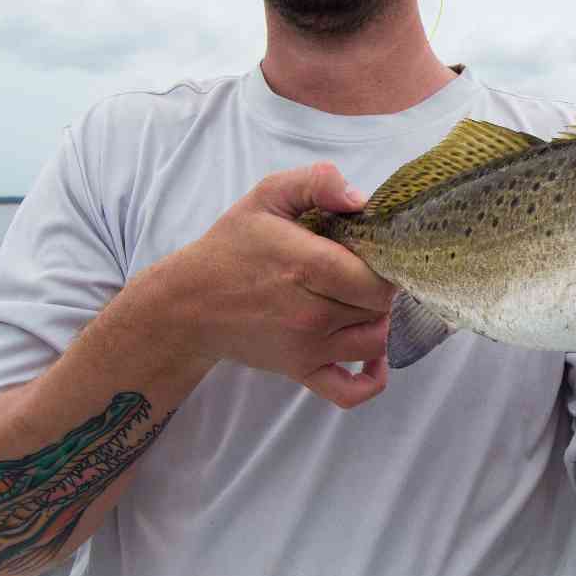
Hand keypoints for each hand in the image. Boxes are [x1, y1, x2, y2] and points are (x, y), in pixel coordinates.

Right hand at [168, 162, 396, 407]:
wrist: (189, 302)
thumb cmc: (232, 247)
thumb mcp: (268, 196)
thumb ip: (316, 182)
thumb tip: (360, 199)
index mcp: (310, 266)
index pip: (379, 277)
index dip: (386, 264)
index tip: (372, 252)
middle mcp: (313, 313)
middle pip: (380, 307)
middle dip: (380, 288)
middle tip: (363, 272)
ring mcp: (307, 348)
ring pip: (374, 342)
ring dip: (377, 322)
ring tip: (360, 301)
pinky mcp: (300, 370)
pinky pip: (349, 392)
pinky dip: (371, 380)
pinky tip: (373, 358)